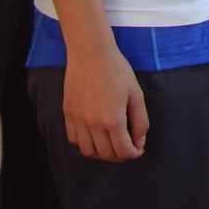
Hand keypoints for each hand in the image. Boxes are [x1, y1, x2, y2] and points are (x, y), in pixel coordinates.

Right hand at [63, 41, 148, 161]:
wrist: (90, 53)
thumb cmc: (116, 70)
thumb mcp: (136, 93)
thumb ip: (140, 121)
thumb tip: (140, 142)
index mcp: (113, 119)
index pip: (123, 151)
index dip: (133, 154)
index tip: (138, 150)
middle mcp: (93, 123)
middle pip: (106, 154)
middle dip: (119, 156)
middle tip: (126, 148)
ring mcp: (78, 119)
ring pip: (88, 151)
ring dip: (101, 153)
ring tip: (110, 145)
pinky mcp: (68, 113)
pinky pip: (73, 139)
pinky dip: (84, 143)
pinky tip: (94, 136)